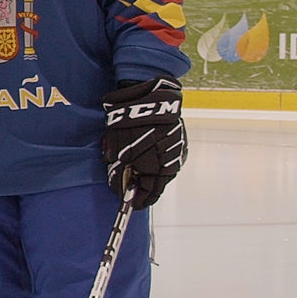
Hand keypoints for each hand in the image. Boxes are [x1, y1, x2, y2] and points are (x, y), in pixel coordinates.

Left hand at [100, 77, 185, 206]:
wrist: (148, 94)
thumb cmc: (127, 121)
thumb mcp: (115, 148)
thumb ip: (118, 170)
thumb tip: (119, 185)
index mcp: (154, 167)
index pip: (148, 194)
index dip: (137, 199)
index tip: (131, 203)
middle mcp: (170, 162)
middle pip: (157, 184)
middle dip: (144, 187)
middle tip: (133, 189)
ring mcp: (178, 151)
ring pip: (165, 171)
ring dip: (152, 174)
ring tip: (139, 173)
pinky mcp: (181, 140)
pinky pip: (170, 158)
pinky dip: (159, 162)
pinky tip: (149, 158)